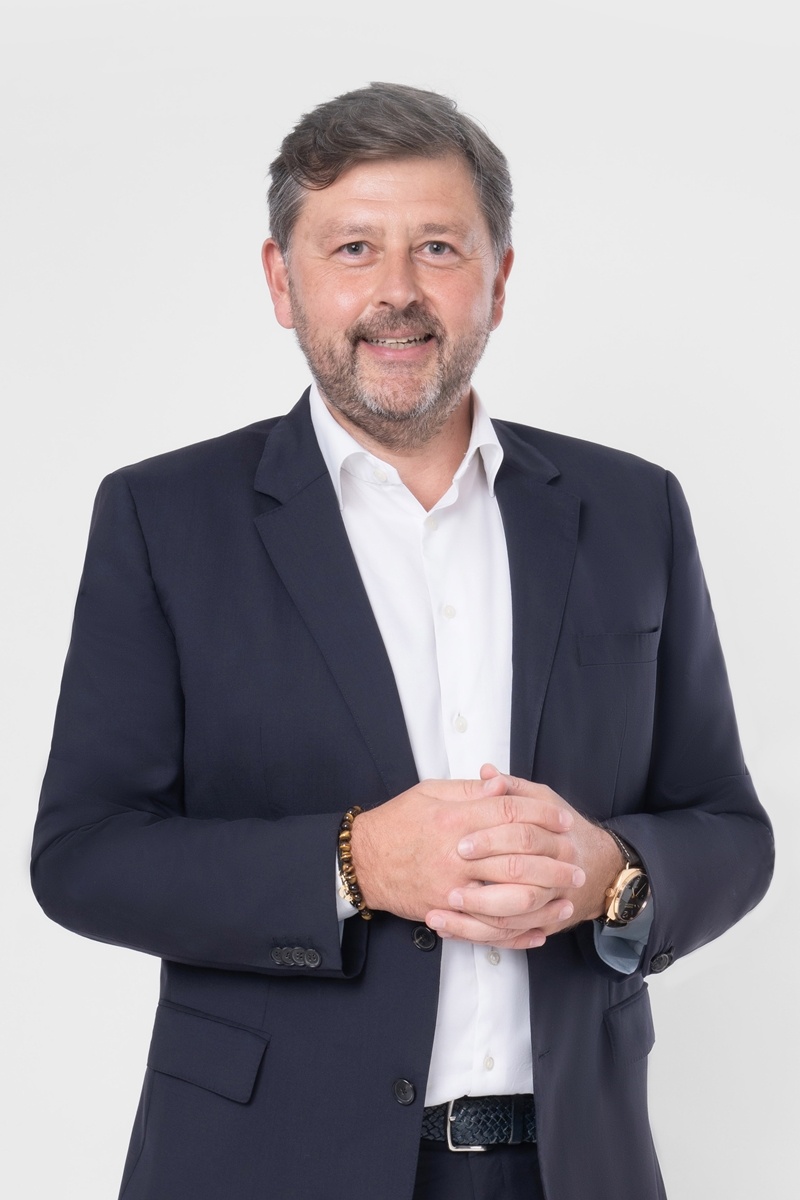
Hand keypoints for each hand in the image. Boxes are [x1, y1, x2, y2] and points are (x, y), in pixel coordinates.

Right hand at [349, 770, 591, 948]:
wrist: (362, 861)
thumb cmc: (397, 822)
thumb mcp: (430, 792)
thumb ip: (469, 790)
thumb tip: (502, 785)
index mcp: (454, 820)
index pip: (510, 814)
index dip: (542, 815)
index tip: (563, 821)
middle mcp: (456, 855)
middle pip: (518, 858)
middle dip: (554, 862)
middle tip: (577, 863)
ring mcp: (452, 889)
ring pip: (509, 898)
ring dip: (544, 898)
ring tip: (566, 897)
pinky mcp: (446, 913)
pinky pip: (489, 929)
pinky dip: (518, 933)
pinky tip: (540, 929)